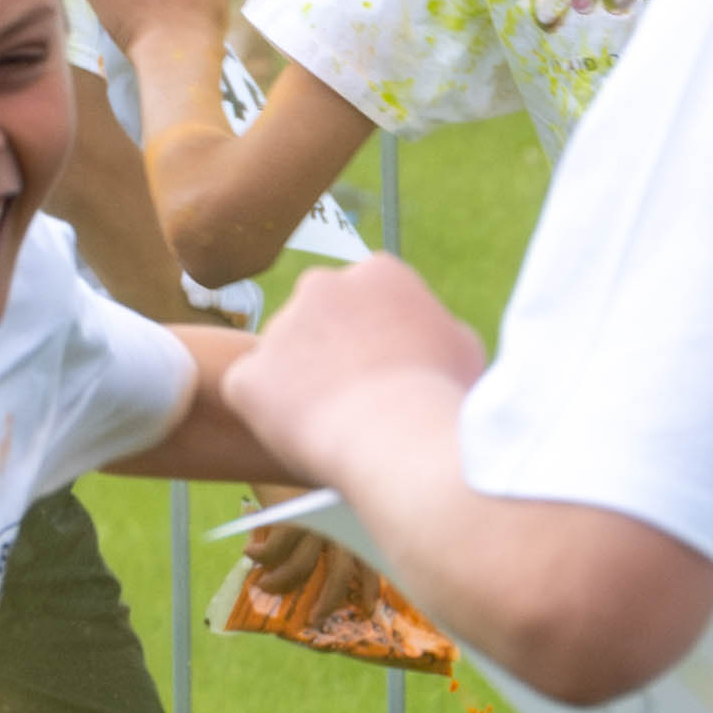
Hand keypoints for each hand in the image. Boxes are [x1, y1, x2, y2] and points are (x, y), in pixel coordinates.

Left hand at [238, 253, 486, 472]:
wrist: (400, 440)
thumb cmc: (442, 397)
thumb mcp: (463, 348)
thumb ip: (437, 331)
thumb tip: (430, 337)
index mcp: (378, 272)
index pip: (367, 297)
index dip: (375, 337)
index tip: (383, 367)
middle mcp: (322, 286)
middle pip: (319, 318)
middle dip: (330, 351)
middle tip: (354, 396)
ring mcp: (279, 328)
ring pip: (283, 358)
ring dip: (299, 385)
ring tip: (334, 426)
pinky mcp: (249, 375)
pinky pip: (254, 397)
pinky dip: (270, 419)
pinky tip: (302, 438)